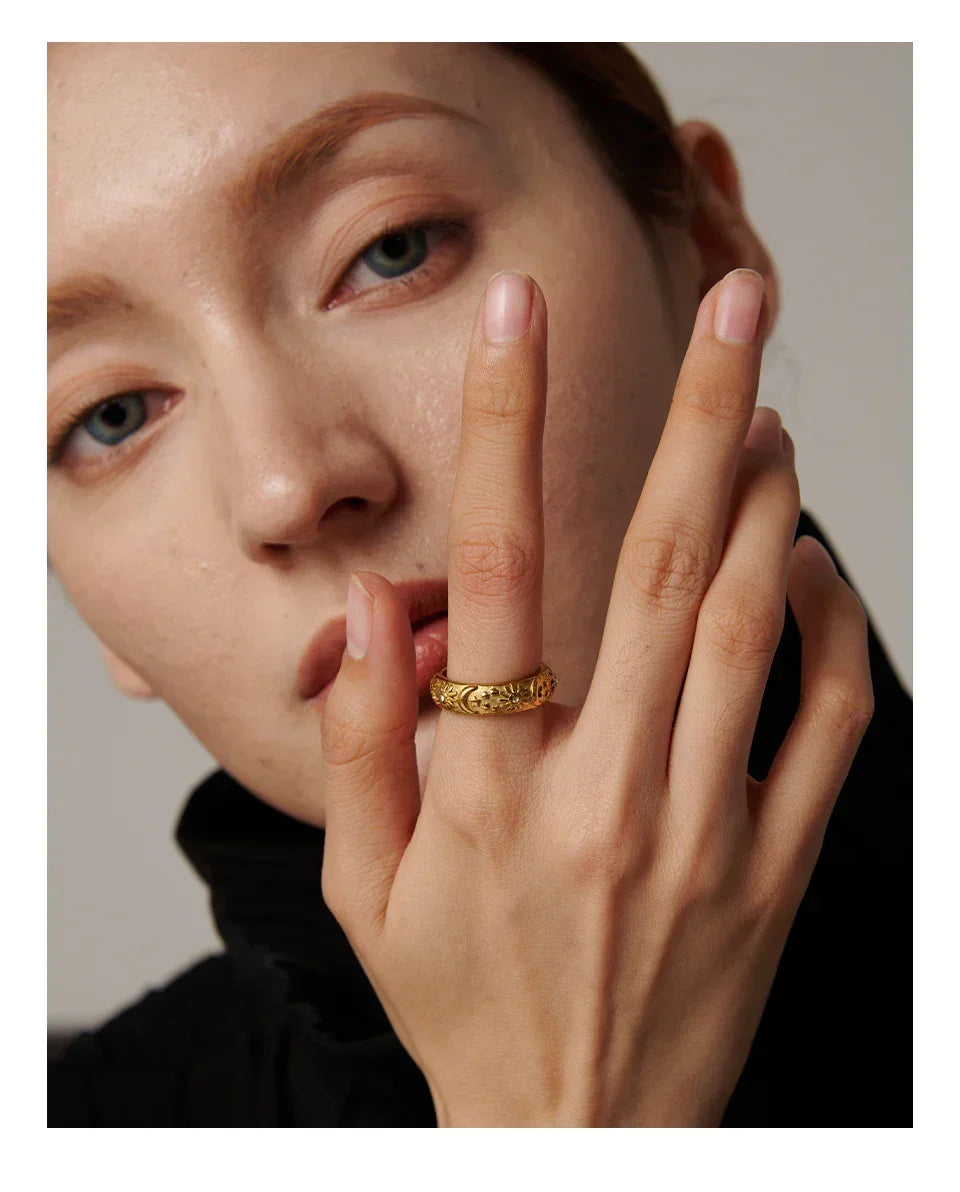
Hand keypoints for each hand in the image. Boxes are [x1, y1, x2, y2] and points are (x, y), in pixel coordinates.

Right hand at [318, 268, 874, 1126]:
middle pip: (654, 568)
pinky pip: (827, 728)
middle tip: (731, 303)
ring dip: (766, 503)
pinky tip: (807, 565)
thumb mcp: (366, 890)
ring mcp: (706, 832)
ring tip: (765, 411)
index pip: (490, 570)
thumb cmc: (463, 1006)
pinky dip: (829, 631)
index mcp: (487, 791)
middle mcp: (602, 794)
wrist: (579, 1140)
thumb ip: (358, 743)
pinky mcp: (778, 871)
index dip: (504, 426)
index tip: (516, 321)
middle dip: (695, 416)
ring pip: (749, 627)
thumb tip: (378, 608)